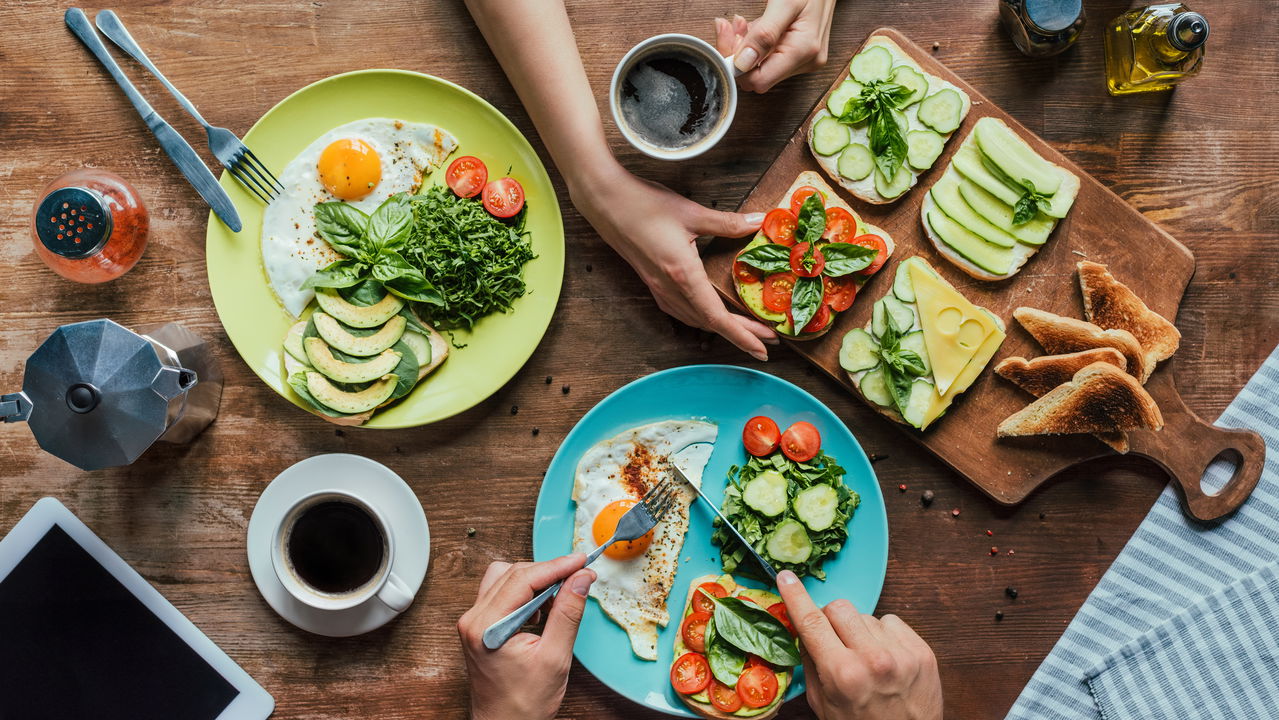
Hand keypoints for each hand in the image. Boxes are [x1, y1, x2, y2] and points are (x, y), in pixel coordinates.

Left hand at [457, 554, 596, 719]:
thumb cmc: (523, 704)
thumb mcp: (554, 658)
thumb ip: (567, 613)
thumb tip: (580, 579)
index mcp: (487, 626)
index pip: (523, 579)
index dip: (556, 566)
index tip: (581, 561)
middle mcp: (473, 619)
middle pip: (512, 573)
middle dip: (548, 571)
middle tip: (578, 576)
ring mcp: (473, 623)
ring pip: (504, 579)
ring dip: (534, 581)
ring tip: (559, 596)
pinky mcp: (479, 627)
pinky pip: (501, 594)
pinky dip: (524, 594)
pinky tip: (541, 610)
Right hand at [569, 162, 777, 360]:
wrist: (604, 201)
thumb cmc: (644, 204)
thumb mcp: (692, 212)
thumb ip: (728, 223)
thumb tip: (760, 222)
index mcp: (682, 275)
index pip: (717, 317)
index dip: (743, 336)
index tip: (764, 348)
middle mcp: (670, 289)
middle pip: (710, 323)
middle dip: (742, 334)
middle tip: (770, 340)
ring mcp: (658, 288)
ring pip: (695, 320)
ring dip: (722, 327)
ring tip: (748, 328)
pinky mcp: (652, 282)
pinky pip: (681, 311)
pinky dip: (702, 318)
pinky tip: (711, 313)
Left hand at [715, 0, 836, 92]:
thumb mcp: (785, 3)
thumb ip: (764, 34)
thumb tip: (743, 63)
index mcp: (804, 51)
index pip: (759, 80)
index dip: (738, 65)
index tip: (729, 38)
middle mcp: (806, 62)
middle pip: (757, 76)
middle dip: (738, 54)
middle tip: (730, 27)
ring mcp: (803, 62)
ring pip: (760, 69)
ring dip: (744, 48)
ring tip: (742, 23)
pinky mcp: (799, 58)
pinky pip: (768, 60)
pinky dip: (755, 46)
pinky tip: (754, 28)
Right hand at [777, 570, 942, 719]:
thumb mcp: (823, 703)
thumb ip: (811, 663)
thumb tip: (802, 628)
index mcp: (842, 674)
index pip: (811, 621)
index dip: (795, 595)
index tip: (786, 577)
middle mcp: (873, 660)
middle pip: (839, 608)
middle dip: (831, 619)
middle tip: (834, 639)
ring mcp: (901, 654)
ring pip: (866, 615)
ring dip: (860, 631)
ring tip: (866, 659)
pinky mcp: (922, 652)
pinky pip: (892, 621)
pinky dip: (884, 635)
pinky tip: (885, 658)